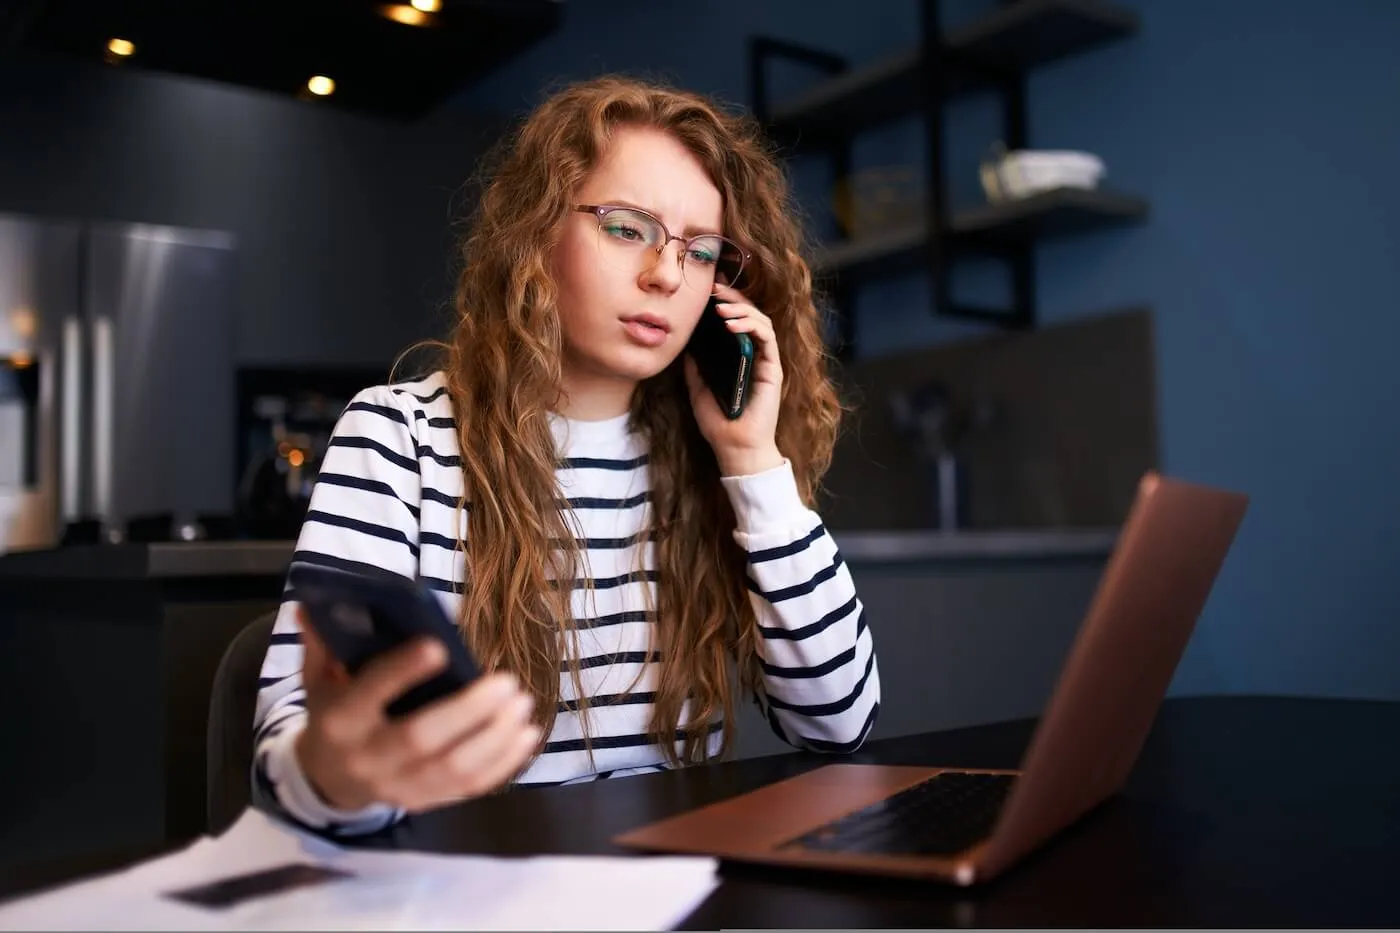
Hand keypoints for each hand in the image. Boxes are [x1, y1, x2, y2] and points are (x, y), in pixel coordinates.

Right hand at [293, 608, 541, 812]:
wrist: (327, 777)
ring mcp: (397, 786)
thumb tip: (315, 602)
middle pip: (421, 738)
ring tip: (523, 704)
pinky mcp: (423, 801)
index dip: (403, 671)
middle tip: (508, 682)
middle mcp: (368, 757)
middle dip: (468, 710)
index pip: (370, 693)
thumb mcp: (320, 678)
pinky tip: (527, 735)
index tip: (440, 647)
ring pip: (452, 769)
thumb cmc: (335, 713)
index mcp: (340, 720)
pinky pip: (468, 788)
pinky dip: (503, 764)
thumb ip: (324, 642)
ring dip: (495, 738)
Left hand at [684, 281, 784, 476]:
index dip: (725, 303)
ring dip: (741, 309)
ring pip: (761, 321)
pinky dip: (750, 325)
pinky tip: (731, 324)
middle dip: (732, 298)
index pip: (736, 322)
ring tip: (720, 308)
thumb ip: (695, 367)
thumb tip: (686, 345)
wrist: (735, 448)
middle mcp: (755, 356)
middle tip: (714, 288)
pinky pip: (767, 338)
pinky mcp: (773, 369)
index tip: (708, 290)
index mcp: (738, 358)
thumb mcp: (698, 390)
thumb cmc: (719, 424)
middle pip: (750, 315)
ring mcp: (766, 361)